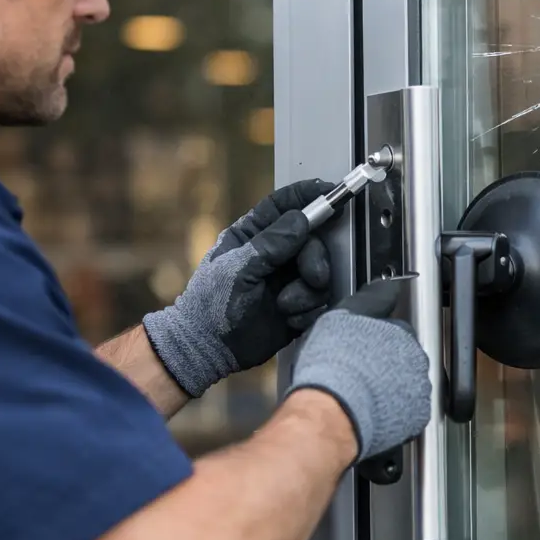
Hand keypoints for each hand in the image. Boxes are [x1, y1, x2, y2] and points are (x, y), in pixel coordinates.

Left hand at [142, 180, 334, 397]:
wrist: (209, 348)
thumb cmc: (211, 303)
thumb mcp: (238, 269)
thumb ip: (271, 244)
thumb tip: (302, 219)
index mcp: (254, 236)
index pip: (283, 205)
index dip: (307, 195)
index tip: (330, 190)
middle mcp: (275, 254)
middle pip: (312, 241)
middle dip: (316, 259)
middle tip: (313, 277)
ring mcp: (288, 279)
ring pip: (320, 272)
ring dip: (308, 292)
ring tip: (286, 306)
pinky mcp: (298, 306)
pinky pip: (319, 301)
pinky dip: (308, 311)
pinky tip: (289, 319)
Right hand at [286, 278, 431, 461]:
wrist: (332, 411)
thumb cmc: (333, 365)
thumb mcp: (343, 315)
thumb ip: (371, 298)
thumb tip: (388, 285)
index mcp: (402, 333)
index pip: (397, 330)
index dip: (376, 339)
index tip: (362, 348)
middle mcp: (416, 361)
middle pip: (404, 359)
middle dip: (386, 364)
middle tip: (360, 373)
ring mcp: (419, 392)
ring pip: (406, 386)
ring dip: (391, 389)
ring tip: (364, 395)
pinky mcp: (415, 419)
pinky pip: (407, 413)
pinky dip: (394, 414)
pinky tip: (372, 412)